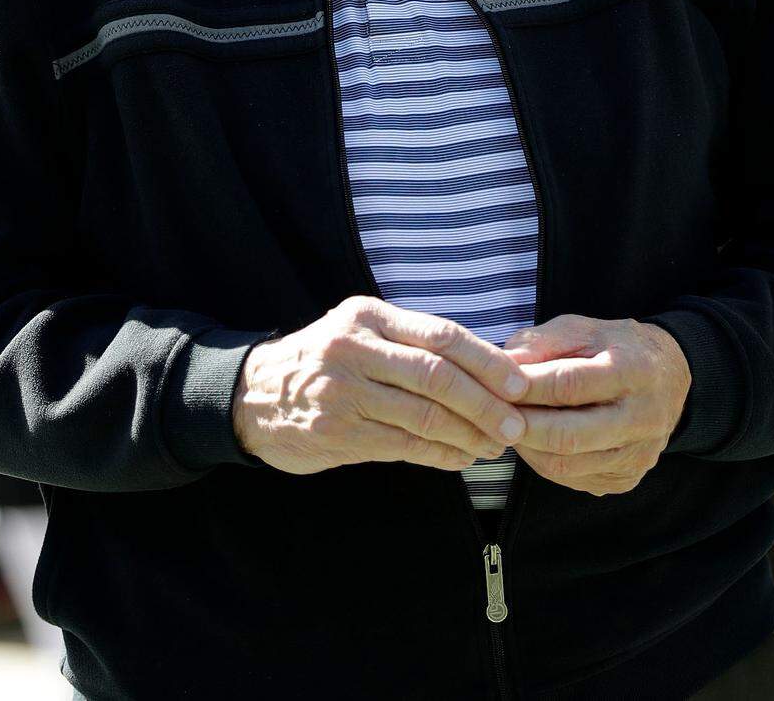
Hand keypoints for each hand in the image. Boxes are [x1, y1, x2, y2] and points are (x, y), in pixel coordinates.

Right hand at [232, 296, 529, 474]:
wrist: (253, 395)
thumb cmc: (323, 361)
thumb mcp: (359, 331)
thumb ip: (409, 343)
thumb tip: (486, 368)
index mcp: (368, 316)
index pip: (440, 334)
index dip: (486, 360)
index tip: (520, 382)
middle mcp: (356, 348)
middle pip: (436, 375)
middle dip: (485, 403)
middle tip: (516, 423)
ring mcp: (344, 392)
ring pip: (423, 415)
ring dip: (468, 434)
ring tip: (496, 446)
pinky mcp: (338, 432)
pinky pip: (403, 446)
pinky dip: (440, 454)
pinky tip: (462, 458)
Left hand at [502, 314, 690, 496]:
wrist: (671, 377)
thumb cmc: (616, 347)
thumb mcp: (583, 329)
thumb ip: (542, 342)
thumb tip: (502, 365)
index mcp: (632, 371)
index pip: (569, 384)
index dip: (527, 386)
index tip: (493, 382)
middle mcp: (641, 418)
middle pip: (568, 436)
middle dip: (521, 426)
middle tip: (490, 413)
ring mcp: (637, 455)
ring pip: (566, 465)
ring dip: (527, 447)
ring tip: (506, 425)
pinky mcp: (628, 478)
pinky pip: (574, 478)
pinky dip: (543, 461)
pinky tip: (531, 441)